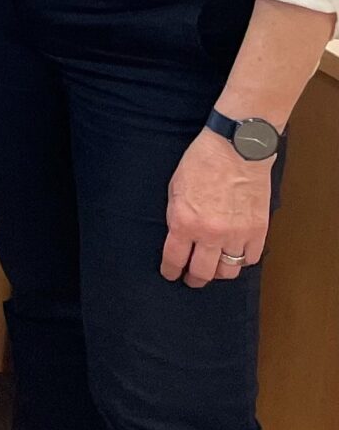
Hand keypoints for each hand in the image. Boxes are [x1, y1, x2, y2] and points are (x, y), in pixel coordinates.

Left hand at [161, 127, 273, 287]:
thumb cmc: (201, 163)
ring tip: (214, 270)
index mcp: (184, 222)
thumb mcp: (175, 189)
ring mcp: (236, 234)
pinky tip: (235, 255)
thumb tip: (179, 237)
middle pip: (202, 272)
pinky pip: (250, 258)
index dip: (171, 271)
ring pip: (229, 271)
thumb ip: (177, 216)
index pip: (175, 259)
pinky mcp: (258, 230)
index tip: (171, 274)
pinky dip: (242, 260)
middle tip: (192, 280)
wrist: (236, 150)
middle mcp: (210, 234)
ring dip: (219, 273)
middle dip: (194, 279)